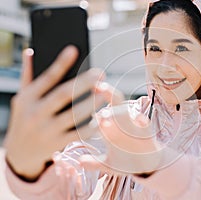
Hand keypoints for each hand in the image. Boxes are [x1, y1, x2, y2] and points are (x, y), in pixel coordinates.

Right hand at [4, 46, 104, 179]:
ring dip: (91, 104)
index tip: (74, 49)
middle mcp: (35, 114)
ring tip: (105, 93)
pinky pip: (78, 133)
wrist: (19, 154)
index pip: (46, 78)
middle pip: (63, 95)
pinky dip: (91, 126)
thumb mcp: (21, 98)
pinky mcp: (57, 143)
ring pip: (73, 115)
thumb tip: (30, 51)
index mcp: (27, 98)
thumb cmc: (24, 119)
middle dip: (83, 83)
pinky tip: (102, 116)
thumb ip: (27, 75)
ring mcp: (46, 130)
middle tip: (100, 73)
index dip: (60, 63)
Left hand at [80, 83, 161, 174]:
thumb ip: (94, 163)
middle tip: (97, 88)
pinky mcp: (146, 132)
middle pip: (114, 101)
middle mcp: (121, 122)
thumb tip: (80, 162)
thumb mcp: (108, 164)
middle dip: (107, 93)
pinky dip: (141, 120)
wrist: (146, 166)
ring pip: (126, 111)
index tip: (85, 116)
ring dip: (117, 111)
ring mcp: (134, 125)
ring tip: (104, 117)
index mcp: (110, 127)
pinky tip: (138, 120)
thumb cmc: (126, 161)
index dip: (92, 113)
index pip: (100, 113)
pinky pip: (144, 123)